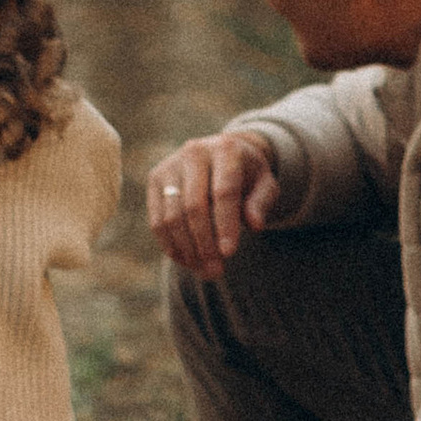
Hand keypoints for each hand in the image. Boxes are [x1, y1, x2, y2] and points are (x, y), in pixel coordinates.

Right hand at [145, 130, 277, 278]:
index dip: (225, 224)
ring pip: (172, 216)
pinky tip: (187, 261)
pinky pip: (157, 220)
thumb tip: (254, 225)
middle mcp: (194, 152)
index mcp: (226, 149)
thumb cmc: (247, 176)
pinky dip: (170, 246)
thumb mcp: (265, 185)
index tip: (229, 253)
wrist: (221, 155)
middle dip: (204, 244)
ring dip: (187, 250)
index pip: (223, 192)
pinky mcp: (155, 179)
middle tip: (216, 271)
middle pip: (194, 206)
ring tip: (204, 270)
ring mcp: (171, 165)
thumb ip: (262, 202)